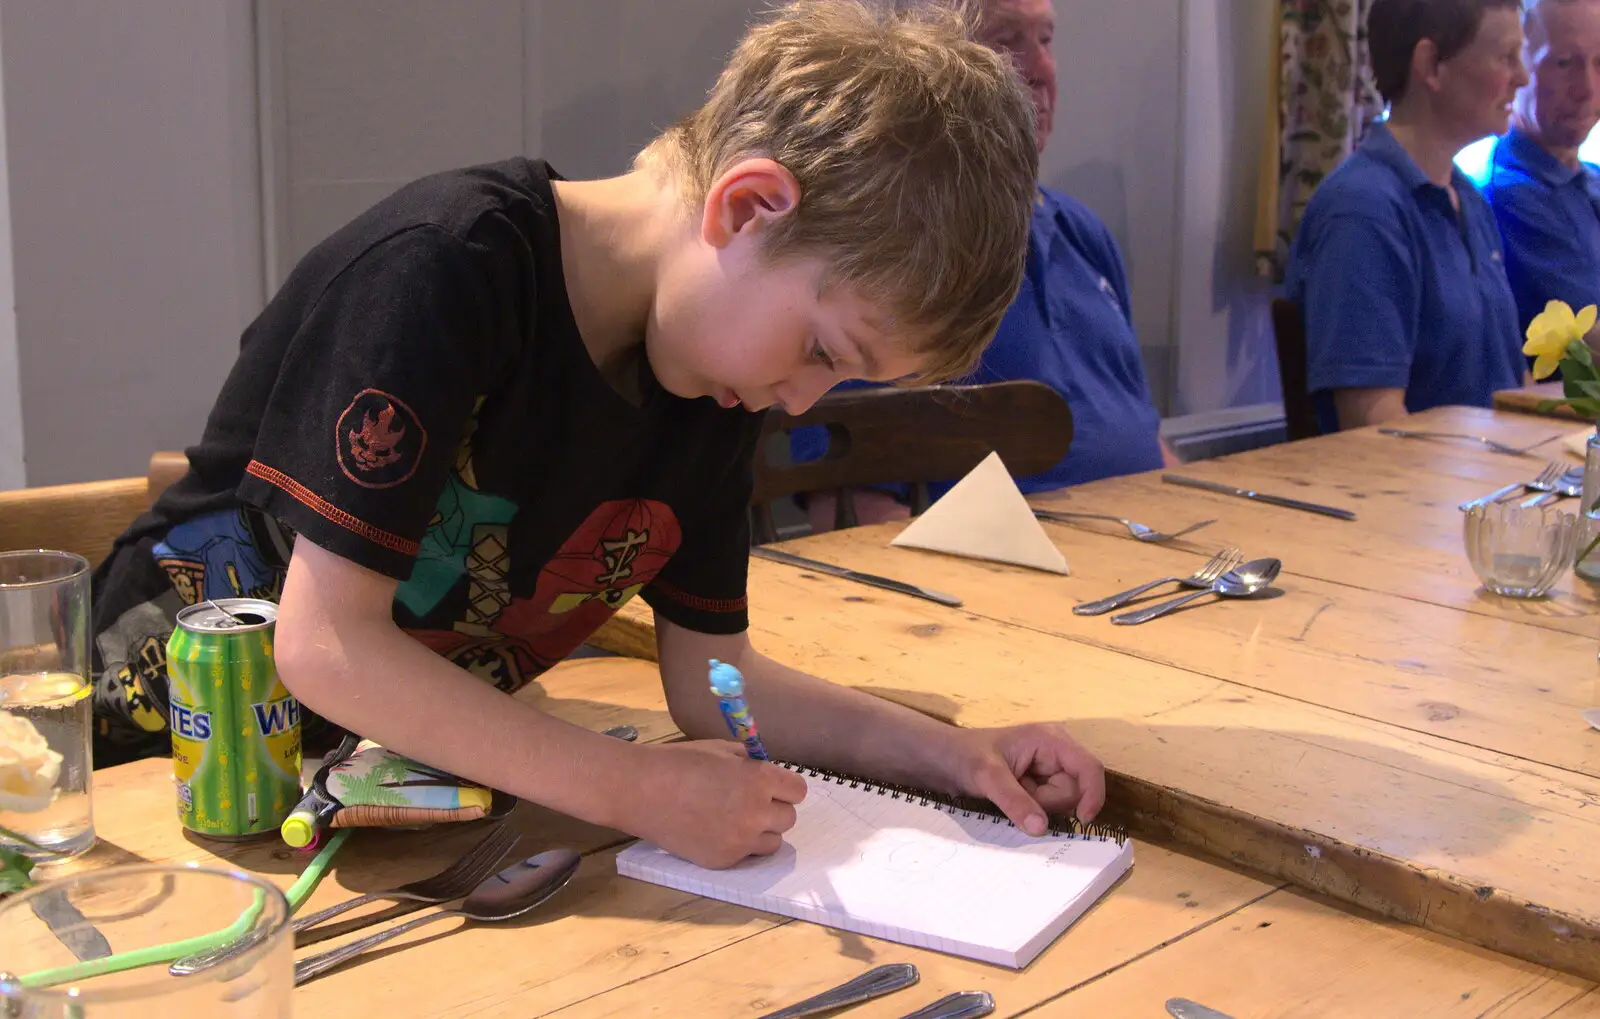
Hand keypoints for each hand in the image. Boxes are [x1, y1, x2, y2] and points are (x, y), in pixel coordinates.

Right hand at [627, 740, 807, 868]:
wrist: (641, 790)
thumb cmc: (679, 762)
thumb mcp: (722, 750)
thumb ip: (752, 763)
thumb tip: (769, 772)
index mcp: (760, 780)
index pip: (798, 791)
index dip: (785, 787)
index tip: (773, 786)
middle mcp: (756, 813)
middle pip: (789, 818)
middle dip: (774, 808)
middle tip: (750, 801)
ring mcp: (740, 841)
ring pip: (772, 842)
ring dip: (761, 830)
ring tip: (734, 818)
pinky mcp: (723, 860)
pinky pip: (746, 855)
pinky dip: (738, 844)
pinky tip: (715, 830)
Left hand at [947, 723, 1105, 835]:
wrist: (944, 760)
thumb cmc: (965, 756)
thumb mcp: (987, 777)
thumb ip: (1014, 801)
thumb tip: (1040, 828)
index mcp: (1051, 740)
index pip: (1089, 768)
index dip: (1092, 795)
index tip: (1082, 820)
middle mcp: (1056, 753)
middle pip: (1075, 791)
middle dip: (1047, 801)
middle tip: (1016, 791)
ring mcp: (1049, 770)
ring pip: (1062, 803)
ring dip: (1038, 806)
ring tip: (1011, 792)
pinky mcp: (1041, 785)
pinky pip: (1049, 807)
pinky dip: (1033, 810)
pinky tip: (1014, 799)